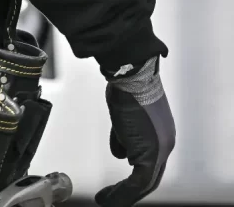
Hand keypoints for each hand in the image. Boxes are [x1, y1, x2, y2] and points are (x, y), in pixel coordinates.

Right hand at [96, 57, 174, 206]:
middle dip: (129, 192)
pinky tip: (108, 197)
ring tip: (106, 200)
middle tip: (112, 199)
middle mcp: (165, 144)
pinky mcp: (150, 153)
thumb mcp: (124, 116)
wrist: (132, 77)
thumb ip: (123, 136)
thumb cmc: (127, 88)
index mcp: (162, 134)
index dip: (135, 178)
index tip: (121, 187)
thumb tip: (120, 152)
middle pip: (149, 179)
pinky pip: (137, 183)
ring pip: (143, 184)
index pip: (150, 164)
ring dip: (123, 195)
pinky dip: (122, 193)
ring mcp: (160, 149)